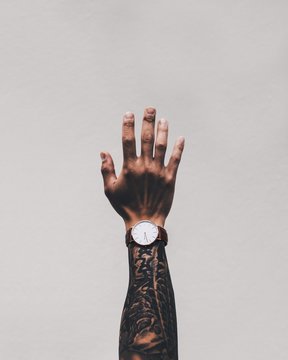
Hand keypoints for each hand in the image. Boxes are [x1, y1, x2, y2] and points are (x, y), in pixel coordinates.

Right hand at [100, 107, 184, 230]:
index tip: (129, 114)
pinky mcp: (170, 178)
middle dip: (148, 121)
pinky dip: (179, 149)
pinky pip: (175, 160)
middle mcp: (145, 166)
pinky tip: (181, 138)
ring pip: (162, 146)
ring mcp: (159, 171)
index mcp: (129, 167)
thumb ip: (106, 169)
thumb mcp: (110, 189)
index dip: (128, 125)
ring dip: (163, 131)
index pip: (128, 140)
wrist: (145, 222)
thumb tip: (103, 152)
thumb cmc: (125, 207)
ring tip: (164, 119)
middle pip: (146, 138)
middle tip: (151, 108)